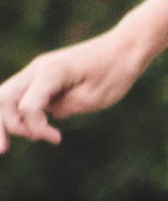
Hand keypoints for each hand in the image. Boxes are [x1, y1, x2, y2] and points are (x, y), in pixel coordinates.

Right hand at [0, 26, 145, 156]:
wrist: (123, 50)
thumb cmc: (113, 73)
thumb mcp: (93, 98)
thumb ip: (65, 106)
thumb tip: (45, 115)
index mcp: (51, 72)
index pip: (27, 106)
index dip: (35, 128)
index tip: (57, 139)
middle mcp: (38, 69)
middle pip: (3, 98)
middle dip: (1, 125)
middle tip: (4, 150)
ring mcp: (37, 72)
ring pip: (6, 95)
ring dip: (7, 120)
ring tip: (11, 144)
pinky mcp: (43, 78)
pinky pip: (20, 96)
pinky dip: (18, 113)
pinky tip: (33, 131)